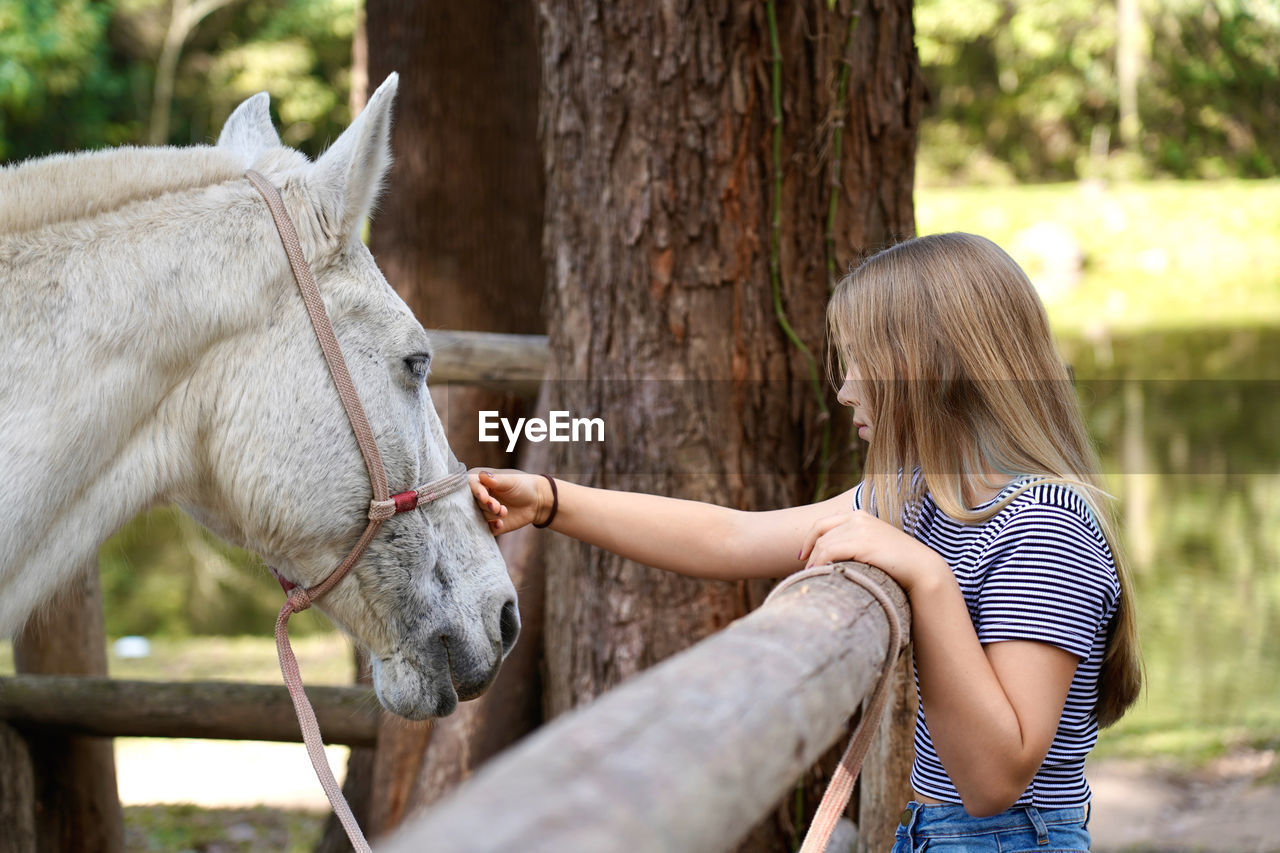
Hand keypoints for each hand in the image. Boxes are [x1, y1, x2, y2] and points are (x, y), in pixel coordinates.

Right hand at [468, 468, 552, 533]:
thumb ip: (496, 480)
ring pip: (478, 516)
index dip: (475, 492)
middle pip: (472, 503)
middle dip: (485, 506)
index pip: (469, 486)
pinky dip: (491, 527)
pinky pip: (485, 529)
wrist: (535, 501)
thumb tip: (481, 475)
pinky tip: (500, 524)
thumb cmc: (522, 486)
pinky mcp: (489, 524)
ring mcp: (483, 511)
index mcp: (480, 483)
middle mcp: (478, 498)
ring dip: (491, 515)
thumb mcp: (510, 481)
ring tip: (504, 512)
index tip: (484, 497)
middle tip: (497, 507)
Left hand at [798, 508, 947, 592]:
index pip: (823, 524)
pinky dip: (820, 563)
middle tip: (806, 569)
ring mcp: (860, 529)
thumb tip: (832, 555)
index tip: (803, 555)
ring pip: (824, 544)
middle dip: (810, 552)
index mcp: (859, 515)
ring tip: (811, 575)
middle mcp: (858, 518)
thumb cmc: (897, 562)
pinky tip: (820, 574)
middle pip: (821, 534)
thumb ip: (855, 542)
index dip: (809, 539)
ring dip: (814, 561)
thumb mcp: (873, 545)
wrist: (920, 568)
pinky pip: (830, 552)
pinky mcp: (861, 543)